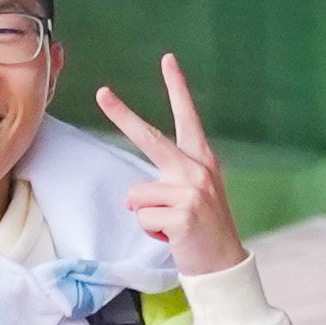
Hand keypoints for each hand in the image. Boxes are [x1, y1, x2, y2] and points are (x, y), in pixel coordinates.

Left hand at [98, 56, 248, 278]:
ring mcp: (191, 191)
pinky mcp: (182, 214)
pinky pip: (142, 216)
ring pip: (136, 195)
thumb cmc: (203, 230)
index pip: (187, 117)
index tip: (168, 59)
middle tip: (101, 92)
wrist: (224, 265)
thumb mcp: (196, 196)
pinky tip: (173, 236)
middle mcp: (197, 169)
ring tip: (170, 226)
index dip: (177, 87)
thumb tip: (132, 196)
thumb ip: (172, 180)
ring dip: (146, 215)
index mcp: (202, 160)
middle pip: (149, 138)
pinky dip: (151, 231)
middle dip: (122, 114)